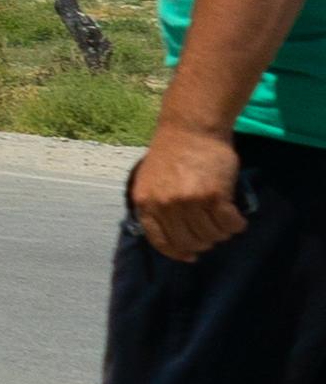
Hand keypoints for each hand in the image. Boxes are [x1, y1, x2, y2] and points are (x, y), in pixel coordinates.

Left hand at [133, 123, 250, 262]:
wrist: (191, 127)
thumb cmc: (172, 153)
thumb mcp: (151, 181)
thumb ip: (158, 206)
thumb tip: (173, 239)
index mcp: (145, 202)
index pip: (161, 241)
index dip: (178, 252)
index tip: (190, 256)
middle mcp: (165, 205)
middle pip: (189, 242)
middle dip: (204, 242)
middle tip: (213, 232)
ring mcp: (189, 201)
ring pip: (211, 235)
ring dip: (222, 232)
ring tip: (224, 220)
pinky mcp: (213, 196)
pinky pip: (229, 224)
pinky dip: (236, 224)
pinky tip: (237, 217)